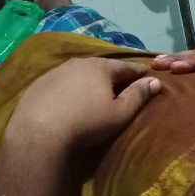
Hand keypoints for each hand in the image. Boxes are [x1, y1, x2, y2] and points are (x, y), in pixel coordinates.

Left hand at [10, 57, 160, 147]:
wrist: (40, 132)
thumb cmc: (87, 122)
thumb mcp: (120, 113)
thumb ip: (138, 95)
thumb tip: (155, 81)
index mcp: (101, 67)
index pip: (126, 66)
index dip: (138, 72)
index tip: (146, 75)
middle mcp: (78, 63)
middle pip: (102, 66)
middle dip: (114, 74)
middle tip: (122, 83)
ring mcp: (56, 71)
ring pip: (80, 72)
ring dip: (90, 79)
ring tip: (96, 90)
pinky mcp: (39, 83)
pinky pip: (62, 81)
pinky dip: (71, 87)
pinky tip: (71, 98)